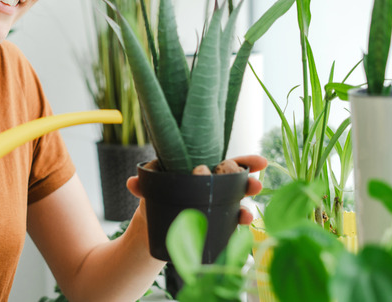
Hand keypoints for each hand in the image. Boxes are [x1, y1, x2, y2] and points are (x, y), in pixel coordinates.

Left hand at [126, 155, 267, 225]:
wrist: (150, 229)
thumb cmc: (153, 200)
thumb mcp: (149, 190)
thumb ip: (143, 185)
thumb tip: (132, 183)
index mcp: (201, 173)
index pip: (226, 163)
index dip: (244, 161)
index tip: (259, 161)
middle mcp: (213, 189)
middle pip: (237, 183)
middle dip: (248, 183)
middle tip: (255, 186)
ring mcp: (214, 209)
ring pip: (236, 206)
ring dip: (244, 210)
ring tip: (245, 215)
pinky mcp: (212, 228)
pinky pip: (228, 227)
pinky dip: (234, 229)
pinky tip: (238, 231)